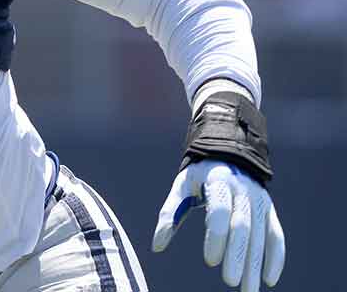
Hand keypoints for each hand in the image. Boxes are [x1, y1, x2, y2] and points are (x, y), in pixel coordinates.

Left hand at [152, 160, 284, 291]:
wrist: (230, 154)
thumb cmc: (200, 176)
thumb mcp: (182, 186)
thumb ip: (170, 213)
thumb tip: (157, 246)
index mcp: (219, 181)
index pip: (220, 210)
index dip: (216, 236)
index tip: (209, 261)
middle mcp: (244, 190)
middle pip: (242, 227)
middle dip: (237, 256)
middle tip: (230, 282)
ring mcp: (260, 201)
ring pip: (260, 236)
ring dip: (256, 265)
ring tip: (248, 291)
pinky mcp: (270, 210)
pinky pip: (276, 236)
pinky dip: (276, 258)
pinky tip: (269, 280)